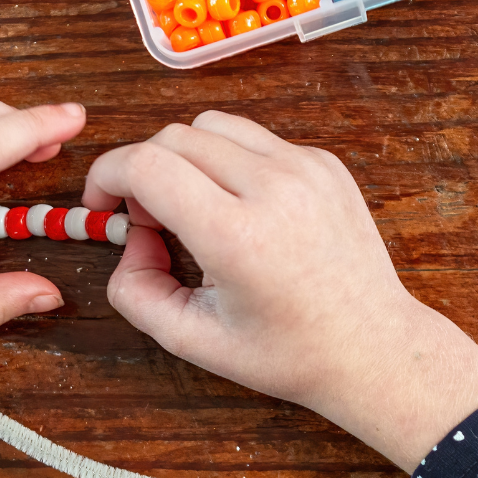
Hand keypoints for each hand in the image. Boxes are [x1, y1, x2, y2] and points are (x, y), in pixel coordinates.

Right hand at [83, 111, 477, 469]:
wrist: (373, 347)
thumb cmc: (286, 352)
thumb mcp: (192, 339)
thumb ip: (135, 289)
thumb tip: (131, 237)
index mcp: (237, 236)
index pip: (146, 164)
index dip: (106, 175)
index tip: (104, 204)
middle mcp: (274, 188)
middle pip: (174, 136)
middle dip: (143, 169)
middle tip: (151, 220)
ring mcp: (306, 168)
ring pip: (213, 125)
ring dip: (186, 157)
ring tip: (195, 209)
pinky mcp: (325, 162)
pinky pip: (255, 139)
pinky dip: (230, 162)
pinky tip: (242, 209)